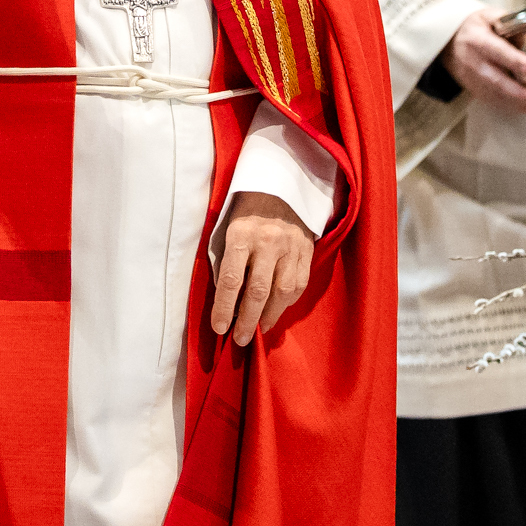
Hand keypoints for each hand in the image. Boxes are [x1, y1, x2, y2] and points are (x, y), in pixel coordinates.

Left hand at [211, 192, 315, 346]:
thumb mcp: (225, 230)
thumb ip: (224, 262)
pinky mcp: (307, 250)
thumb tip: (225, 301)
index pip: (231, 279)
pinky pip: (299, 285)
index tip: (219, 328)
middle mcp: (268, 241)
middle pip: (258, 290)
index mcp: (241, 233)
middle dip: (247, 320)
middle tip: (240, 339)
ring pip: (282, 291)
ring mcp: (290, 246)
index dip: (224, 308)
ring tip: (258, 329)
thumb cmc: (244, 213)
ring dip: (269, 316)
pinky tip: (275, 311)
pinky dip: (286, 303)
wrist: (279, 187)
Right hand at [443, 5, 525, 114]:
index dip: (513, 60)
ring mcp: (471, 78)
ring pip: (495, 94)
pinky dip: (511, 106)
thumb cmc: (475, 28)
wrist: (448, 42)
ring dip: (518, 103)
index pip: (495, 50)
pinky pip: (492, 100)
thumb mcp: (489, 16)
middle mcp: (472, 61)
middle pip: (495, 79)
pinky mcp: (473, 89)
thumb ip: (512, 23)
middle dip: (518, 92)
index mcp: (477, 39)